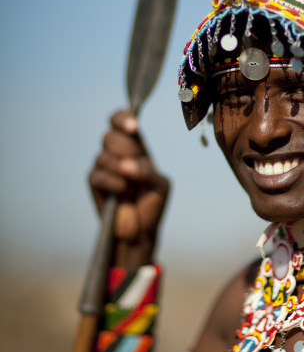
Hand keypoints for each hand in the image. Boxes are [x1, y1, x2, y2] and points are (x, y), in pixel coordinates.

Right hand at [89, 110, 169, 245]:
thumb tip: (127, 167)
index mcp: (135, 148)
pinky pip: (97, 175)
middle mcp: (117, 155)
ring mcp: (104, 169)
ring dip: (120, 168)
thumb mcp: (160, 184)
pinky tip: (122, 189)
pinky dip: (112, 181)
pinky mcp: (95, 185)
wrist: (141, 232)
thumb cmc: (152, 204)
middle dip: (126, 149)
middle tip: (137, 165)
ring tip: (131, 184)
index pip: (121, 121)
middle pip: (110, 135)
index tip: (133, 127)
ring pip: (103, 156)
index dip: (123, 119)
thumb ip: (148, 172)